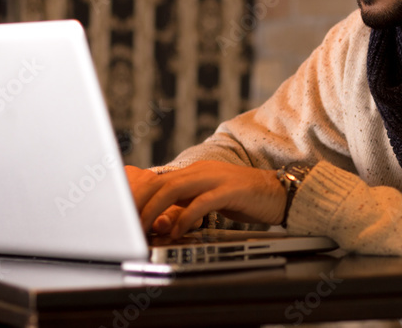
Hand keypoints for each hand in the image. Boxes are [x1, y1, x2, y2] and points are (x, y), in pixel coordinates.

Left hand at [124, 161, 286, 238]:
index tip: (123, 216)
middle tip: (126, 224)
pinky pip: (201, 202)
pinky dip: (186, 217)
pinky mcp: (230, 190)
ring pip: (175, 189)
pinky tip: (179, 230)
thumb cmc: (243, 198)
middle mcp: (202, 171)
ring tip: (145, 227)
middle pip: (160, 183)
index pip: (158, 180)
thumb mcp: (209, 199)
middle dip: (139, 203)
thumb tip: (161, 221)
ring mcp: (216, 178)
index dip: (138, 197)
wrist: (278, 192)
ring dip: (156, 210)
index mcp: (194, 172)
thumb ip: (187, 205)